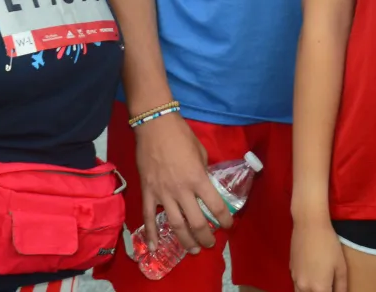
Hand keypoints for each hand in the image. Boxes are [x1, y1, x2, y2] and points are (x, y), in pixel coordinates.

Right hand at [132, 114, 230, 251]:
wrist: (154, 125)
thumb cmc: (181, 135)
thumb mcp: (201, 153)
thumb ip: (203, 172)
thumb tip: (204, 184)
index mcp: (198, 179)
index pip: (215, 207)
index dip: (224, 220)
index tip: (228, 226)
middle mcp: (182, 190)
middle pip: (196, 223)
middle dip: (205, 237)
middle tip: (209, 244)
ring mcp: (163, 193)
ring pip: (175, 225)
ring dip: (185, 241)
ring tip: (192, 250)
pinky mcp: (148, 192)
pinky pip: (148, 217)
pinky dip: (150, 234)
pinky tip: (153, 248)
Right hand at [291, 217, 347, 291]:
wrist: (309, 225)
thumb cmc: (328, 244)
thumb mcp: (340, 266)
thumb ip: (341, 286)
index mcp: (319, 288)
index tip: (334, 289)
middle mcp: (304, 287)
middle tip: (327, 287)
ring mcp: (295, 279)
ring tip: (318, 285)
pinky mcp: (290, 270)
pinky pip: (296, 285)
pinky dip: (303, 286)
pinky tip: (311, 276)